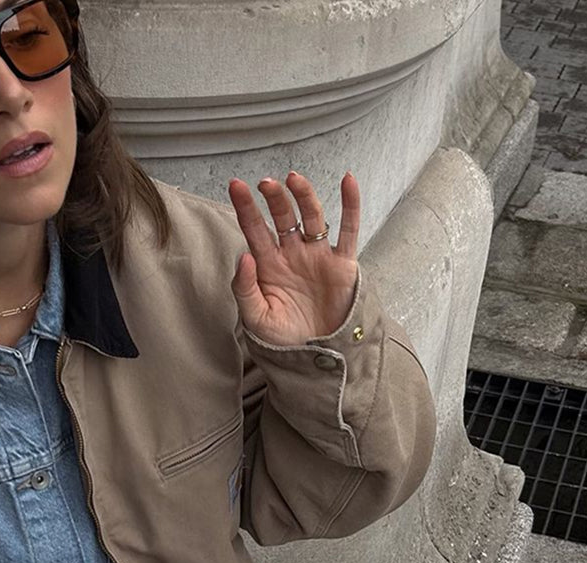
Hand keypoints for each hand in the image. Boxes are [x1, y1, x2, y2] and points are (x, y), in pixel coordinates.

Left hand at [227, 171, 361, 346]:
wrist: (316, 359)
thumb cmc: (283, 341)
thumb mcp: (257, 319)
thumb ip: (245, 289)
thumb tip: (244, 256)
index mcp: (269, 266)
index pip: (255, 229)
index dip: (245, 208)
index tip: (236, 186)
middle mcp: (293, 255)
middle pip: (283, 217)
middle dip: (275, 198)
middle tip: (266, 183)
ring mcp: (318, 257)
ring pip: (312, 216)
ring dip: (303, 195)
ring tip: (293, 179)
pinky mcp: (342, 265)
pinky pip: (349, 229)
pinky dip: (350, 205)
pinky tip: (348, 180)